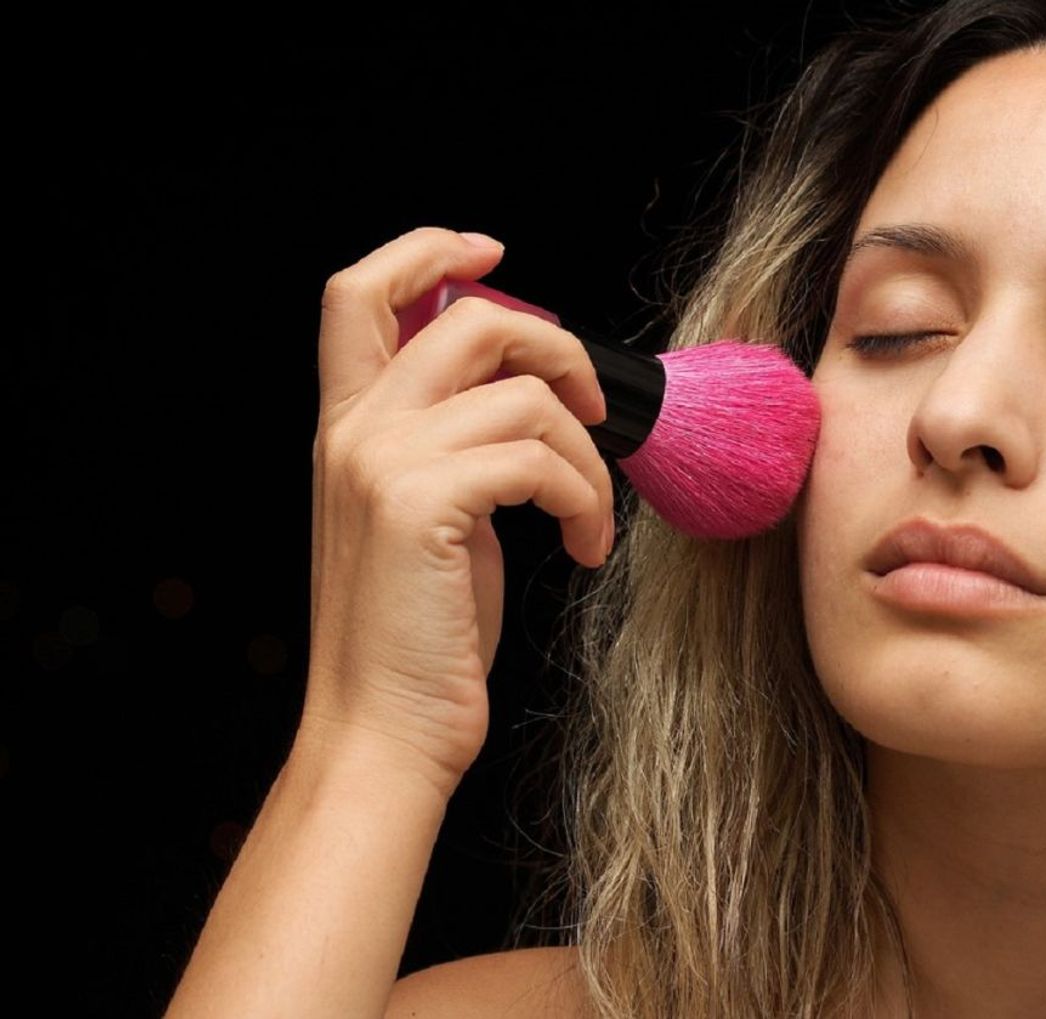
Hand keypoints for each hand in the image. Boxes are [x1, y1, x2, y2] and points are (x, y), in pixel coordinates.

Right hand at [302, 226, 613, 793]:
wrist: (383, 732)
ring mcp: (382, 462)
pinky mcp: (423, 503)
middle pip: (468, 316)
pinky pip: (542, 457)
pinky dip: (586, 499)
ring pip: (526, 396)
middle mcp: (354, 431)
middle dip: (556, 346)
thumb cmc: (419, 638)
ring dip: (589, 457)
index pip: (358, 291)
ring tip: (591, 519)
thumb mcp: (431, 522)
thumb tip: (528, 401)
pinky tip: (583, 547)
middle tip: (594, 410)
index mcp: (347, 429)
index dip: (427, 250)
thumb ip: (455, 449)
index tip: (492, 248)